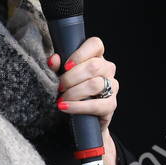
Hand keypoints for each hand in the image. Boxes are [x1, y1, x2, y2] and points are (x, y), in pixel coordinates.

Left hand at [49, 36, 118, 164]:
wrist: (80, 120)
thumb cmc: (71, 92)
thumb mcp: (61, 77)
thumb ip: (57, 66)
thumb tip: (54, 59)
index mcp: (96, 57)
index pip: (95, 44)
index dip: (80, 53)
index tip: (65, 66)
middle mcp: (107, 69)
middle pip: (93, 66)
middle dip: (71, 78)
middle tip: (59, 87)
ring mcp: (112, 87)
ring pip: (95, 84)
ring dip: (73, 92)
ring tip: (61, 99)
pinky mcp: (111, 105)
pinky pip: (97, 104)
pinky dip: (78, 106)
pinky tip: (65, 107)